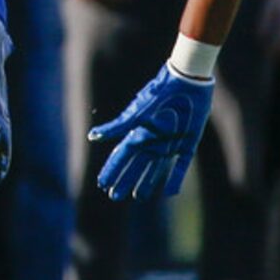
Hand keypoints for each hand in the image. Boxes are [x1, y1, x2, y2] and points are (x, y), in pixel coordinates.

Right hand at [88, 63, 212, 200]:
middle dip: (124, 180)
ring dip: (146, 182)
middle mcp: (151, 141)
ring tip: (138, 197)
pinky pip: (180, 166)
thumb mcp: (135, 114)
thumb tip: (92, 137)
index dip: (111, 170)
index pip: (120, 157)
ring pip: (155, 169)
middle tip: (115, 196)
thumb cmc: (159, 95)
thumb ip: (116, 128)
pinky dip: (174, 179)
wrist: (186, 82)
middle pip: (135, 166)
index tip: (102, 184)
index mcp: (137, 134)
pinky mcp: (187, 144)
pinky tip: (170, 193)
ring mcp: (169, 143)